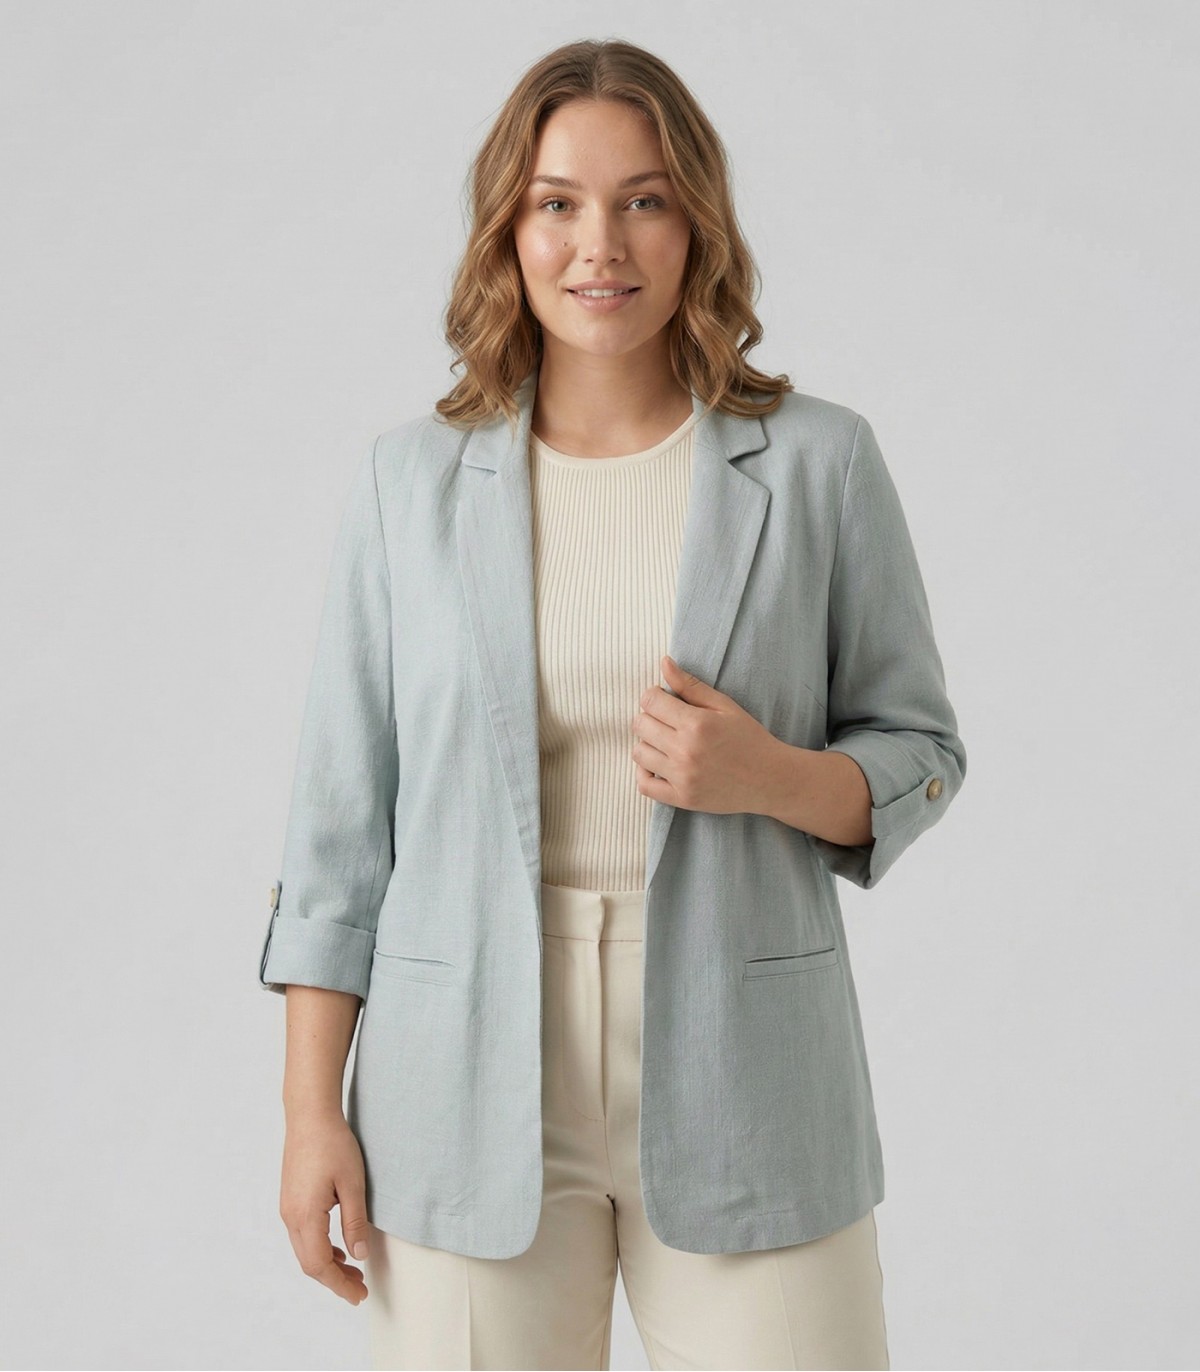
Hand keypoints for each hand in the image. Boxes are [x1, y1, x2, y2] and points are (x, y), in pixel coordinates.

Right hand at [279, 1111, 371, 1304]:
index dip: (339, 1285)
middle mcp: (290, 1217)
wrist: (310, 1115)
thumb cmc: (333, 1144)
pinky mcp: (290, 1200)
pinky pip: (302, 1235)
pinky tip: (338, 1247)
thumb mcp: (352, 1184)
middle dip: (334, 1280)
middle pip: (309, 1263)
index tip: (359, 1296)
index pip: (320, 1265)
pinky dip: (320, 1248)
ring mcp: (287, 1208)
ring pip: (305, 1250)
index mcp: (305, 1216)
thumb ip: (355, 1222)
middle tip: (360, 1288)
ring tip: (353, 1271)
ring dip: (327, 1265)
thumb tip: (359, 1256)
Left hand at [631, 655, 780, 815]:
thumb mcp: (724, 705)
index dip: (653, 696)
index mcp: (697, 723)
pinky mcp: (681, 799)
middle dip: (649, 717)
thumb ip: (690, 685)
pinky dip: (645, 774)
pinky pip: (644, 785)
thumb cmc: (749, 738)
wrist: (770, 779)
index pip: (650, 701)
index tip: (664, 700)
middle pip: (640, 725)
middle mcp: (685, 750)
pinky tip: (658, 765)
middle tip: (667, 721)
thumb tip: (664, 662)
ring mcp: (682, 777)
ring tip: (665, 742)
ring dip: (647, 744)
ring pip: (638, 753)